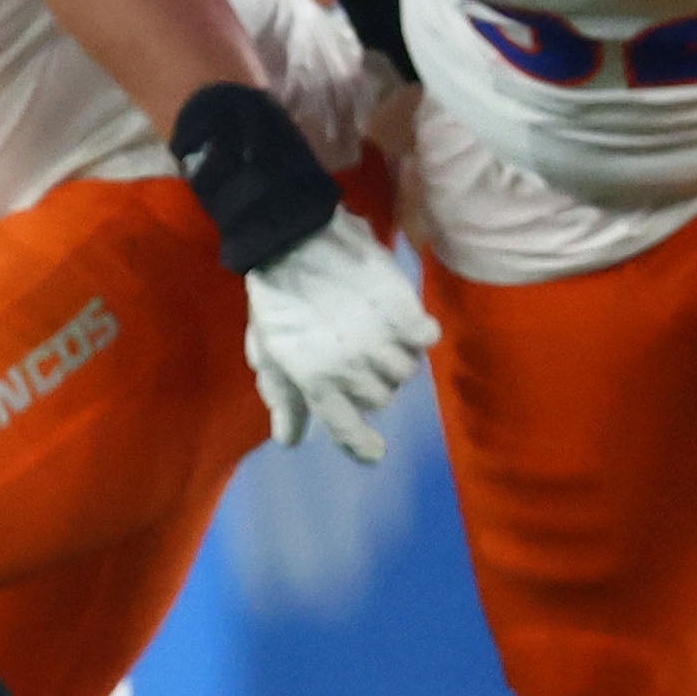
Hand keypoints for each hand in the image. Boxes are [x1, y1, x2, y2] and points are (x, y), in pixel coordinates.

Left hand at [241, 216, 437, 463]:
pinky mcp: (403, 312)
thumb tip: (289, 441)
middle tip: (357, 357)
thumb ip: (283, 397)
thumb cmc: (277, 298)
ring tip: (376, 334)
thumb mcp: (270, 351)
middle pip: (381, 398)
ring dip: (395, 358)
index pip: (346, 428)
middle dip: (371, 384)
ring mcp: (380, 341)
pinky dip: (418, 334)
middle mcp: (351, 369)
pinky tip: (404, 321)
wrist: (296, 241)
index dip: (361, 445)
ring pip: (406, 371)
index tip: (376, 453)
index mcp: (315, 381)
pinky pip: (426, 339)